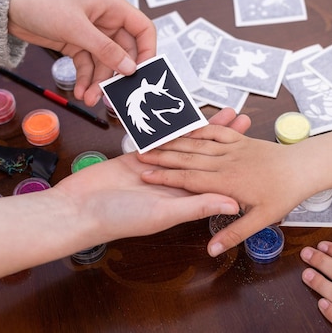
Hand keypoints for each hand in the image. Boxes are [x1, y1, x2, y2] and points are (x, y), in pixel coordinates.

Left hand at [8, 0, 155, 105]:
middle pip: (124, 52)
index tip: (143, 72)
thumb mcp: (77, 28)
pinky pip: (88, 65)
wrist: (7, 3)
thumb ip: (106, 50)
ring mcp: (91, 33)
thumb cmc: (42, 2)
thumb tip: (130, 68)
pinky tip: (80, 90)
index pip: (143, 29)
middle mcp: (106, 20)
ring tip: (88, 98)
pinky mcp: (76, 43)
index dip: (147, 51)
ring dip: (98, 82)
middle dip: (116, 74)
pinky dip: (85, 79)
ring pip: (104, 63)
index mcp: (112, 7)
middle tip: (113, 93)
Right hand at [57, 108, 250, 241]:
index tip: (252, 147)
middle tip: (243, 119)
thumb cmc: (120, 219)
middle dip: (225, 138)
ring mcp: (158, 168)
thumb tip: (234, 204)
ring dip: (205, 129)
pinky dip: (174, 127)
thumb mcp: (163, 213)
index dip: (234, 161)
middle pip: (206, 156)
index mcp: (185, 196)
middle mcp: (175, 182)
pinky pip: (161, 139)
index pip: (215, 176)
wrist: (79, 209)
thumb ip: (198, 205)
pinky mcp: (139, 157)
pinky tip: (187, 115)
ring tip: (223, 113)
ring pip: (186, 144)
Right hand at [138, 123, 313, 256]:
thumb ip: (233, 232)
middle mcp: (226, 163)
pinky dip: (200, 127)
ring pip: (198, 143)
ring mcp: (232, 148)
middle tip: (142, 155)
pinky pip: (216, 130)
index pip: (188, 180)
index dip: (165, 177)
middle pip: (188, 158)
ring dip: (176, 140)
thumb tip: (214, 248)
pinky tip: (188, 125)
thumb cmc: (285, 193)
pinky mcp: (240, 140)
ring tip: (156, 139)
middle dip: (163, 156)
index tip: (145, 174)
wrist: (306, 166)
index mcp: (226, 183)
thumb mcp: (261, 219)